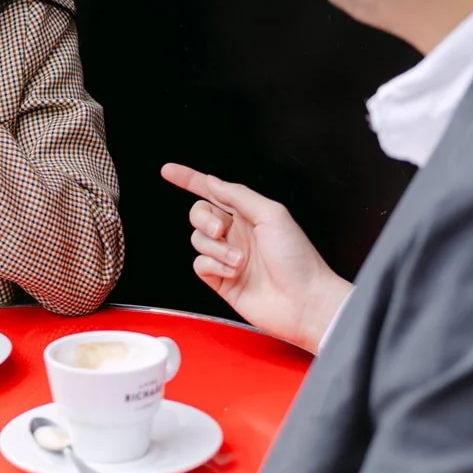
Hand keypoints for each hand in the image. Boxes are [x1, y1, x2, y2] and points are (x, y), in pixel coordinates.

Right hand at [161, 163, 351, 353]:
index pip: (212, 190)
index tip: (169, 170)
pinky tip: (232, 271)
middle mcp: (236, 233)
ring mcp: (227, 256)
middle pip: (199, 214)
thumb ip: (239, 196)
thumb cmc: (298, 259)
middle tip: (221, 230)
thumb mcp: (272, 215)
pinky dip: (213, 265)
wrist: (304, 301)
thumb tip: (213, 182)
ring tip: (239, 261)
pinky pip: (200, 264)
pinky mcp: (221, 280)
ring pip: (198, 240)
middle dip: (204, 219)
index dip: (189, 179)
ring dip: (216, 248)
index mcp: (248, 214)